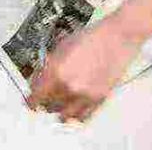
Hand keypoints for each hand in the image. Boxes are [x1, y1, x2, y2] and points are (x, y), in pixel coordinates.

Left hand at [27, 14, 142, 123]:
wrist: (120, 34)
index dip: (32, 98)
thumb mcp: (64, 44)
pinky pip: (82, 117)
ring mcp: (84, 94)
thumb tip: (41, 78)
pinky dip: (76, 114)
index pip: (35, 98)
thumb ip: (49, 64)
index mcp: (56, 71)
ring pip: (63, 115)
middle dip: (46, 100)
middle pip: (48, 107)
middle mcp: (68, 86)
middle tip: (49, 94)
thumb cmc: (95, 35)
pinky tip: (75, 106)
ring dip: (61, 108)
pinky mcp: (99, 98)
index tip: (32, 99)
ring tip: (63, 100)